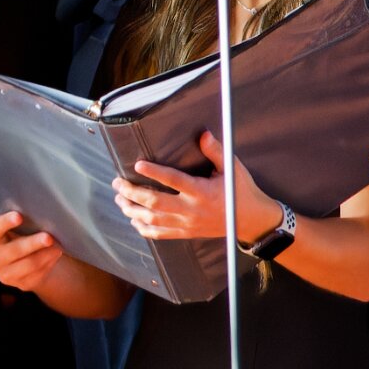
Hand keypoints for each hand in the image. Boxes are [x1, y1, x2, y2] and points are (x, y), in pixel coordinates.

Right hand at [0, 209, 67, 292]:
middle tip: (48, 237)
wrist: (25, 260)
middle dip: (32, 243)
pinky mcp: (21, 285)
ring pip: (29, 264)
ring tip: (57, 246)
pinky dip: (49, 262)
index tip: (19, 216)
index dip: (5, 223)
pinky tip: (55, 254)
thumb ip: (21, 222)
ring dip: (45, 255)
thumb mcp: (16, 227)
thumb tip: (39, 215)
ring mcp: (5, 275)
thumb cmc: (20, 235)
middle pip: (13, 250)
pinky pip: (38, 273)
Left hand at [115, 131, 283, 243]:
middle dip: (132, 192)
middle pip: (155, 203)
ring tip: (119, 198)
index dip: (154, 173)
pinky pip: (160, 234)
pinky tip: (133, 220)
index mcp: (201, 192)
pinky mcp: (186, 233)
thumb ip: (216, 151)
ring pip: (153, 220)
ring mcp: (187, 224)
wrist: (251, 221)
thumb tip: (203, 134)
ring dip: (132, 210)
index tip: (137, 164)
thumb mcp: (231, 168)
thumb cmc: (240, 190)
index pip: (173, 181)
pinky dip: (143, 228)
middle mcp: (191, 210)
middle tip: (118, 182)